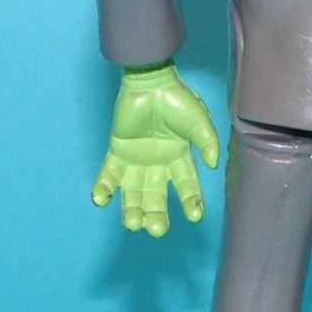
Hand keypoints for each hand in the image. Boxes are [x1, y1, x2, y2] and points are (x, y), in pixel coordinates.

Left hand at [91, 61, 220, 236]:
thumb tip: (212, 165)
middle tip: (156, 229)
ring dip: (131, 210)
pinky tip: (100, 199)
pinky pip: (108, 174)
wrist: (150, 82)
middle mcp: (157, 165)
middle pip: (156, 197)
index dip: (191, 201)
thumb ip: (207, 143)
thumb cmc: (177, 99)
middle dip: (156, 215)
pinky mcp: (117, 152)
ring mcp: (136, 160)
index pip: (186, 186)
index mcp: (178, 158)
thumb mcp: (200, 122)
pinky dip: (103, 187)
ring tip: (133, 223)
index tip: (194, 216)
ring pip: (133, 193)